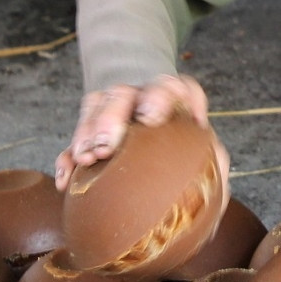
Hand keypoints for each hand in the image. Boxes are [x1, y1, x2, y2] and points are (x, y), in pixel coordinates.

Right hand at [54, 74, 217, 189]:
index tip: (150, 118)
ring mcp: (112, 106)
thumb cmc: (188, 147)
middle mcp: (140, 95)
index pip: (171, 87)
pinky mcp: (90, 127)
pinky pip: (74, 138)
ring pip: (94, 107)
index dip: (160, 98)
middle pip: (122, 93)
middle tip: (107, 145)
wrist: (157, 128)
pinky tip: (66, 181)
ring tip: (85, 160)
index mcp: (174, 96)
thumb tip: (214, 194)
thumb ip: (215, 164)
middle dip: (111, 116)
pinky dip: (67, 158)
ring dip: (86, 133)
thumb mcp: (206, 150)